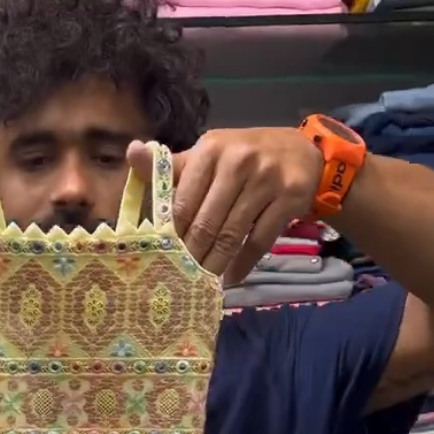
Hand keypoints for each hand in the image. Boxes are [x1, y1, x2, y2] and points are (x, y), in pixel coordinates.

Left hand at [127, 129, 322, 285]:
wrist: (302, 151)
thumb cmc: (243, 156)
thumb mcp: (208, 155)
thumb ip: (170, 165)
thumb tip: (131, 152)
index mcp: (210, 150)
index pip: (182, 202)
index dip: (171, 235)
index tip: (164, 257)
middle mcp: (238, 161)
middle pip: (206, 223)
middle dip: (191, 255)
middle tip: (181, 278)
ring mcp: (266, 179)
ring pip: (231, 235)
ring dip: (215, 264)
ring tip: (203, 283)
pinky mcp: (289, 198)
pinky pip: (259, 241)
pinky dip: (243, 264)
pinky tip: (231, 277)